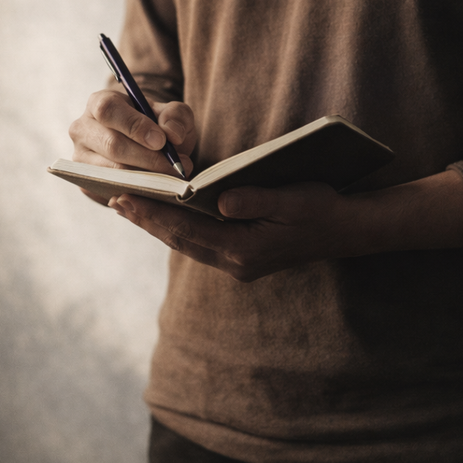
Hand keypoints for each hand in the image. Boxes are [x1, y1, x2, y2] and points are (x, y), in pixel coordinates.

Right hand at [68, 90, 196, 203]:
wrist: (145, 149)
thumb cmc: (155, 126)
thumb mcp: (171, 114)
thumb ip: (176, 116)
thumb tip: (171, 133)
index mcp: (99, 103)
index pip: (108, 110)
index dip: (134, 125)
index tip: (161, 141)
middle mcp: (83, 129)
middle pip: (111, 144)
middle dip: (146, 157)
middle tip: (174, 166)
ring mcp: (80, 158)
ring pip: (111, 171)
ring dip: (145, 177)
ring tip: (172, 177)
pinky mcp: (85, 182)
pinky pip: (110, 190)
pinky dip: (136, 192)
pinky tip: (156, 189)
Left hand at [109, 182, 350, 281]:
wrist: (347, 231)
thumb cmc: (321, 208)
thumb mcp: (294, 199)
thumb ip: (256, 200)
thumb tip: (220, 201)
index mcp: (245, 249)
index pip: (188, 230)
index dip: (154, 214)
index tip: (125, 200)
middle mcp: (236, 262)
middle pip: (180, 240)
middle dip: (147, 220)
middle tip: (115, 201)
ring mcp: (238, 263)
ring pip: (187, 244)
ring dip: (157, 226)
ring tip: (129, 207)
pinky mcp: (241, 257)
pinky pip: (199, 243)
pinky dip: (177, 228)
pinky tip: (164, 216)